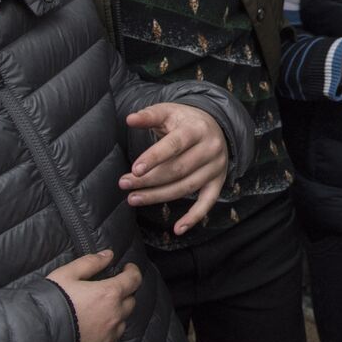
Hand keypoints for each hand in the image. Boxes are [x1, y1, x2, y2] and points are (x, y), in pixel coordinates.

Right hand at [46, 251, 140, 341]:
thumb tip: (108, 255)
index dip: (132, 272)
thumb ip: (90, 262)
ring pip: (122, 324)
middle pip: (129, 302)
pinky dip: (110, 341)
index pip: (133, 279)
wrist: (33, 336)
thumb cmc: (49, 303)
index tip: (128, 269)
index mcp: (109, 294)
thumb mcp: (66, 275)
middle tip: (111, 292)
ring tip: (101, 314)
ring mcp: (109, 337)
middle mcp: (114, 316)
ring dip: (116, 317)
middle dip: (123, 294)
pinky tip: (102, 337)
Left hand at [120, 103, 227, 234]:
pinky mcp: (218, 182)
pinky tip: (177, 229)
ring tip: (133, 198)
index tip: (134, 169)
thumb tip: (130, 118)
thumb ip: (149, 115)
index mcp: (198, 129)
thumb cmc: (185, 121)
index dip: (154, 158)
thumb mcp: (169, 112)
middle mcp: (211, 148)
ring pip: (186, 187)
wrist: (216, 126)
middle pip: (178, 169)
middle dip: (149, 179)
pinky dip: (194, 217)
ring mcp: (216, 167)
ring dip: (158, 196)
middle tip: (124, 184)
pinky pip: (208, 203)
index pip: (175, 145)